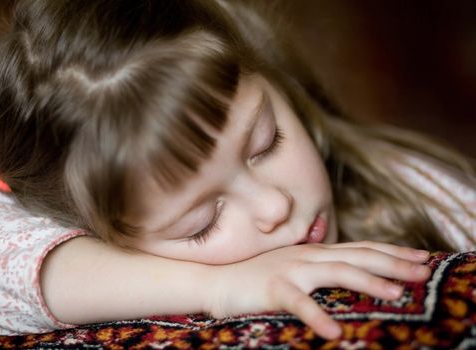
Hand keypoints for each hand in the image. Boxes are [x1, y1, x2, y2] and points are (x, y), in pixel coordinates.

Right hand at [207, 241, 430, 339]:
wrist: (218, 278)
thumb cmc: (256, 275)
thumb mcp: (293, 265)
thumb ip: (317, 262)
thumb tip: (342, 264)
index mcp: (315, 251)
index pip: (361, 247)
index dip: (392, 250)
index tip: (420, 256)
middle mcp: (308, 255)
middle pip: (358, 256)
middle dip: (394, 262)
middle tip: (424, 269)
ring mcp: (291, 269)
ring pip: (337, 272)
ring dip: (368, 281)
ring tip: (395, 294)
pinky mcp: (274, 287)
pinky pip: (299, 303)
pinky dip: (317, 317)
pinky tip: (334, 333)